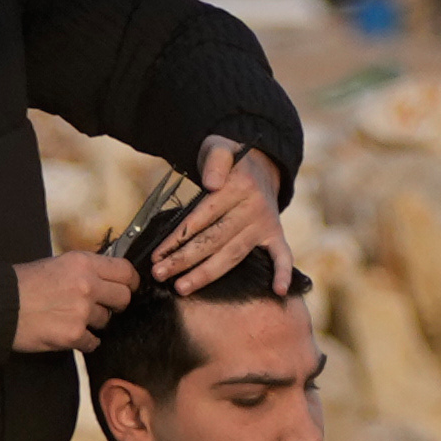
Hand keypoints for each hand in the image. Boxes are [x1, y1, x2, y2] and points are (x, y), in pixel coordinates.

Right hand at [8, 246, 136, 354]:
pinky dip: (84, 341)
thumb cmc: (23, 283)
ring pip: (106, 321)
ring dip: (94, 323)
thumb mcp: (57, 264)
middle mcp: (87, 285)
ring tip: (72, 318)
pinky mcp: (73, 334)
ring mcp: (82, 311)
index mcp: (83, 263)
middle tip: (99, 307)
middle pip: (123, 298)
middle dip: (115, 305)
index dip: (129, 282)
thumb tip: (107, 279)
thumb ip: (84, 270)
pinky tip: (68, 334)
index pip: (125, 272)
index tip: (126, 289)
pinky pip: (93, 342)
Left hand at [152, 134, 291, 300]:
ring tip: (181, 287)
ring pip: (233, 255)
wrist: (260, 166)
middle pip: (214, 240)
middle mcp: (255, 207)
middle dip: (184, 259)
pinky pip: (282, 256)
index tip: (157, 254)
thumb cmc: (230, 163)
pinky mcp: (275, 235)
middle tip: (159, 274)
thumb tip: (211, 184)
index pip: (203, 217)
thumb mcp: (219, 148)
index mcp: (240, 187)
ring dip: (206, 274)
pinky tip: (279, 292)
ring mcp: (266, 224)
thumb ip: (215, 160)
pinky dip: (283, 273)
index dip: (177, 237)